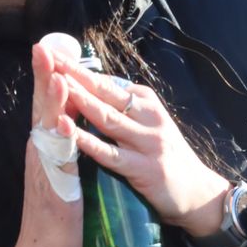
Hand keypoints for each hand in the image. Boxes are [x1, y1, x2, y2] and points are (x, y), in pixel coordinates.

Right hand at [0, 44, 82, 246]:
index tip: (51, 47)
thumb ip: (63, 147)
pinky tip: (63, 122)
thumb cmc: (56, 218)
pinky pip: (58, 162)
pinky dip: (60, 140)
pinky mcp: (54, 191)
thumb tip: (71, 121)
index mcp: (45, 148)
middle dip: (44, 76)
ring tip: (56, 73)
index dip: (49, 76)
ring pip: (48, 129)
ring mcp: (45, 172)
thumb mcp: (62, 173)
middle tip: (43, 45)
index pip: (48, 105)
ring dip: (52, 101)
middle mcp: (40, 155)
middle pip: (42, 108)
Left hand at [56, 58, 230, 237]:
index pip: (105, 81)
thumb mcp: (147, 122)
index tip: (52, 53)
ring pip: (107, 118)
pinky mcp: (144, 169)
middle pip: (104, 92)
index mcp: (145, 101)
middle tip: (48, 57)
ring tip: (56, 85)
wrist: (198, 193)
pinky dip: (89, 143)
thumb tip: (87, 84)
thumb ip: (122, 105)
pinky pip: (111, 154)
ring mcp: (148, 142)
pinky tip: (70, 133)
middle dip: (74, 74)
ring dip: (80, 100)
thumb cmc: (164, 154)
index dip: (77, 68)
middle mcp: (149, 116)